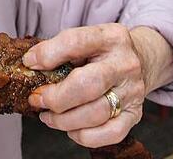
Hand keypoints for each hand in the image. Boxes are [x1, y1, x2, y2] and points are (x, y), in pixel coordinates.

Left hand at [22, 25, 172, 147]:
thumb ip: (60, 50)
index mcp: (110, 37)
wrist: (142, 60)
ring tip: (49, 116)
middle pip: (87, 85)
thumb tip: (31, 64)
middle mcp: (125, 64)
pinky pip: (110, 133)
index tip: (29, 63)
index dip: (47, 54)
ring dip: (64, 120)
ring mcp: (133, 91)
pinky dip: (85, 136)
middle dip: (56, 98)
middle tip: (37, 99)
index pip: (75, 42)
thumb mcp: (85, 40)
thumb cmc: (103, 52)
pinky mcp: (135, 114)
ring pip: (96, 114)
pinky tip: (72, 129)